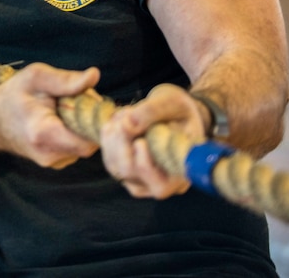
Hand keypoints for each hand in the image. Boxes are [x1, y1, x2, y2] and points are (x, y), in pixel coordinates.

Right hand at [0, 62, 100, 168]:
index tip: (90, 101)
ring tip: (61, 109)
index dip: (96, 120)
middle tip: (73, 99)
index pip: (89, 139)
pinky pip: (78, 146)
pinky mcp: (57, 163)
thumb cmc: (13, 95)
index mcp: (44, 134)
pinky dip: (75, 132)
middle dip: (89, 117)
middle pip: (91, 140)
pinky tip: (60, 121)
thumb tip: (94, 75)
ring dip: (82, 125)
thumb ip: (65, 79)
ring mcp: (54, 162)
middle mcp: (49, 155)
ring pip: (86, 143)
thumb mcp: (35, 77)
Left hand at [99, 83, 205, 198]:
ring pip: (114, 165)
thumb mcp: (173, 103)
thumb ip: (153, 112)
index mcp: (181, 173)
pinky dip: (108, 136)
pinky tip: (118, 120)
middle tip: (126, 117)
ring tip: (126, 114)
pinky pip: (107, 157)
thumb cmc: (179, 110)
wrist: (171, 111)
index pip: (161, 185)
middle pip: (129, 171)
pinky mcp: (121, 169)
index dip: (145, 165)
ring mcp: (138, 179)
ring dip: (113, 136)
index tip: (140, 141)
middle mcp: (159, 183)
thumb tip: (128, 124)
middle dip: (122, 141)